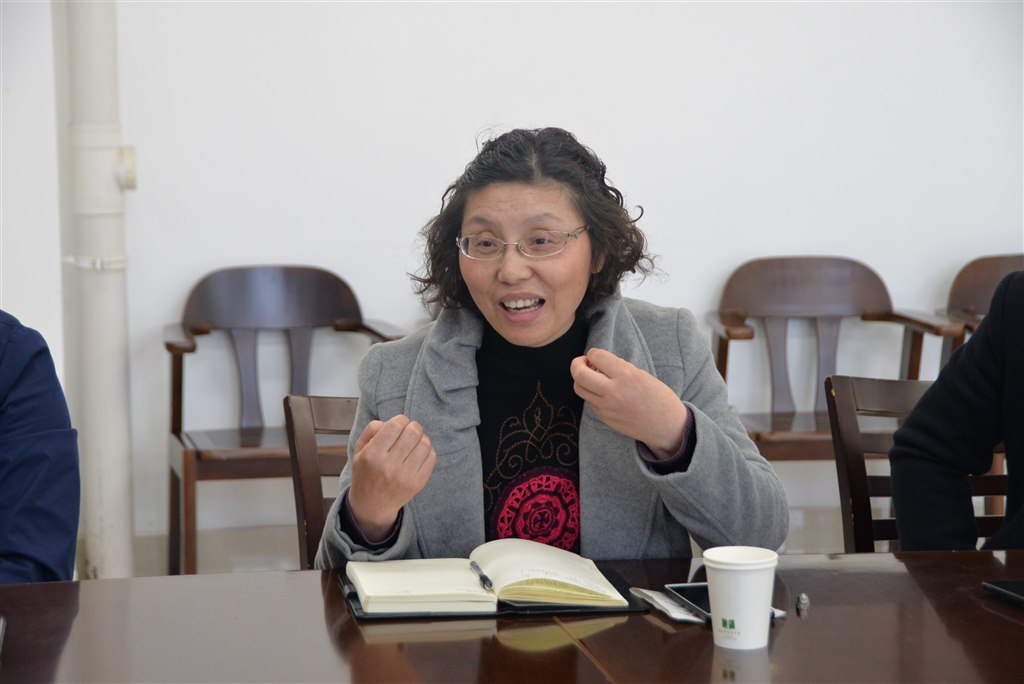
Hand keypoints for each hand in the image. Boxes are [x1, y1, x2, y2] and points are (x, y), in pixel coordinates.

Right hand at [347, 415, 436, 541]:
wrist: (373, 505)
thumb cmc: (366, 472)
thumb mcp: (359, 450)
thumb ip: (372, 430)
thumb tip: (391, 421)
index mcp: (372, 455)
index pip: (395, 426)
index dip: (400, 419)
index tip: (399, 423)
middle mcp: (389, 466)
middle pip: (413, 432)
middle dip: (413, 426)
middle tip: (408, 431)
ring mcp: (406, 476)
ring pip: (425, 444)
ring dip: (421, 438)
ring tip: (413, 442)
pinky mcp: (418, 483)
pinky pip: (431, 457)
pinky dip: (427, 450)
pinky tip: (418, 453)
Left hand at [570, 347, 688, 459]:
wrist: (666, 426)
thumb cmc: (658, 397)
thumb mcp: (642, 375)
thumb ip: (619, 368)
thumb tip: (597, 363)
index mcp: (626, 375)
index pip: (596, 356)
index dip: (593, 353)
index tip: (596, 356)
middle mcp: (613, 391)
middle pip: (579, 374)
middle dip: (577, 364)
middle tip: (583, 363)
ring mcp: (607, 407)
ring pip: (579, 388)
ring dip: (581, 379)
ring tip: (592, 377)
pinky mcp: (605, 418)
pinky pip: (590, 401)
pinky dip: (592, 393)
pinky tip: (603, 392)